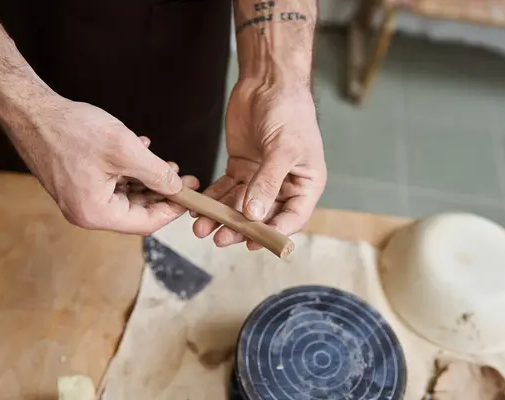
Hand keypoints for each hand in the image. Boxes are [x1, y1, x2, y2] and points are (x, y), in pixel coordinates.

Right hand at [10, 95, 198, 234]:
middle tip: (185, 177)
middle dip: (162, 193)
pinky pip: (112, 184)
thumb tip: (177, 188)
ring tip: (168, 164)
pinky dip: (130, 171)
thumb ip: (156, 173)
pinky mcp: (77, 184)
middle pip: (137, 211)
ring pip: (126, 196)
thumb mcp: (125, 150)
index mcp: (96, 213)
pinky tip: (143, 151)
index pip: (146, 223)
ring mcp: (80, 199)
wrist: (31, 111)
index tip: (191, 195)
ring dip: (148, 181)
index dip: (172, 209)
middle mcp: (86, 212)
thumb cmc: (72, 130)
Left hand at [192, 79, 326, 249]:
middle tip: (220, 239)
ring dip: (222, 217)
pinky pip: (226, 189)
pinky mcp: (241, 168)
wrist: (268, 81)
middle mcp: (284, 185)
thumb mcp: (283, 148)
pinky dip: (214, 199)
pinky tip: (199, 209)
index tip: (252, 243)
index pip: (292, 217)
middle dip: (240, 229)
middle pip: (263, 216)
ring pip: (241, 206)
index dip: (274, 233)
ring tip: (202, 228)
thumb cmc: (288, 111)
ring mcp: (261, 178)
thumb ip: (268, 182)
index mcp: (305, 183)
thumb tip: (254, 215)